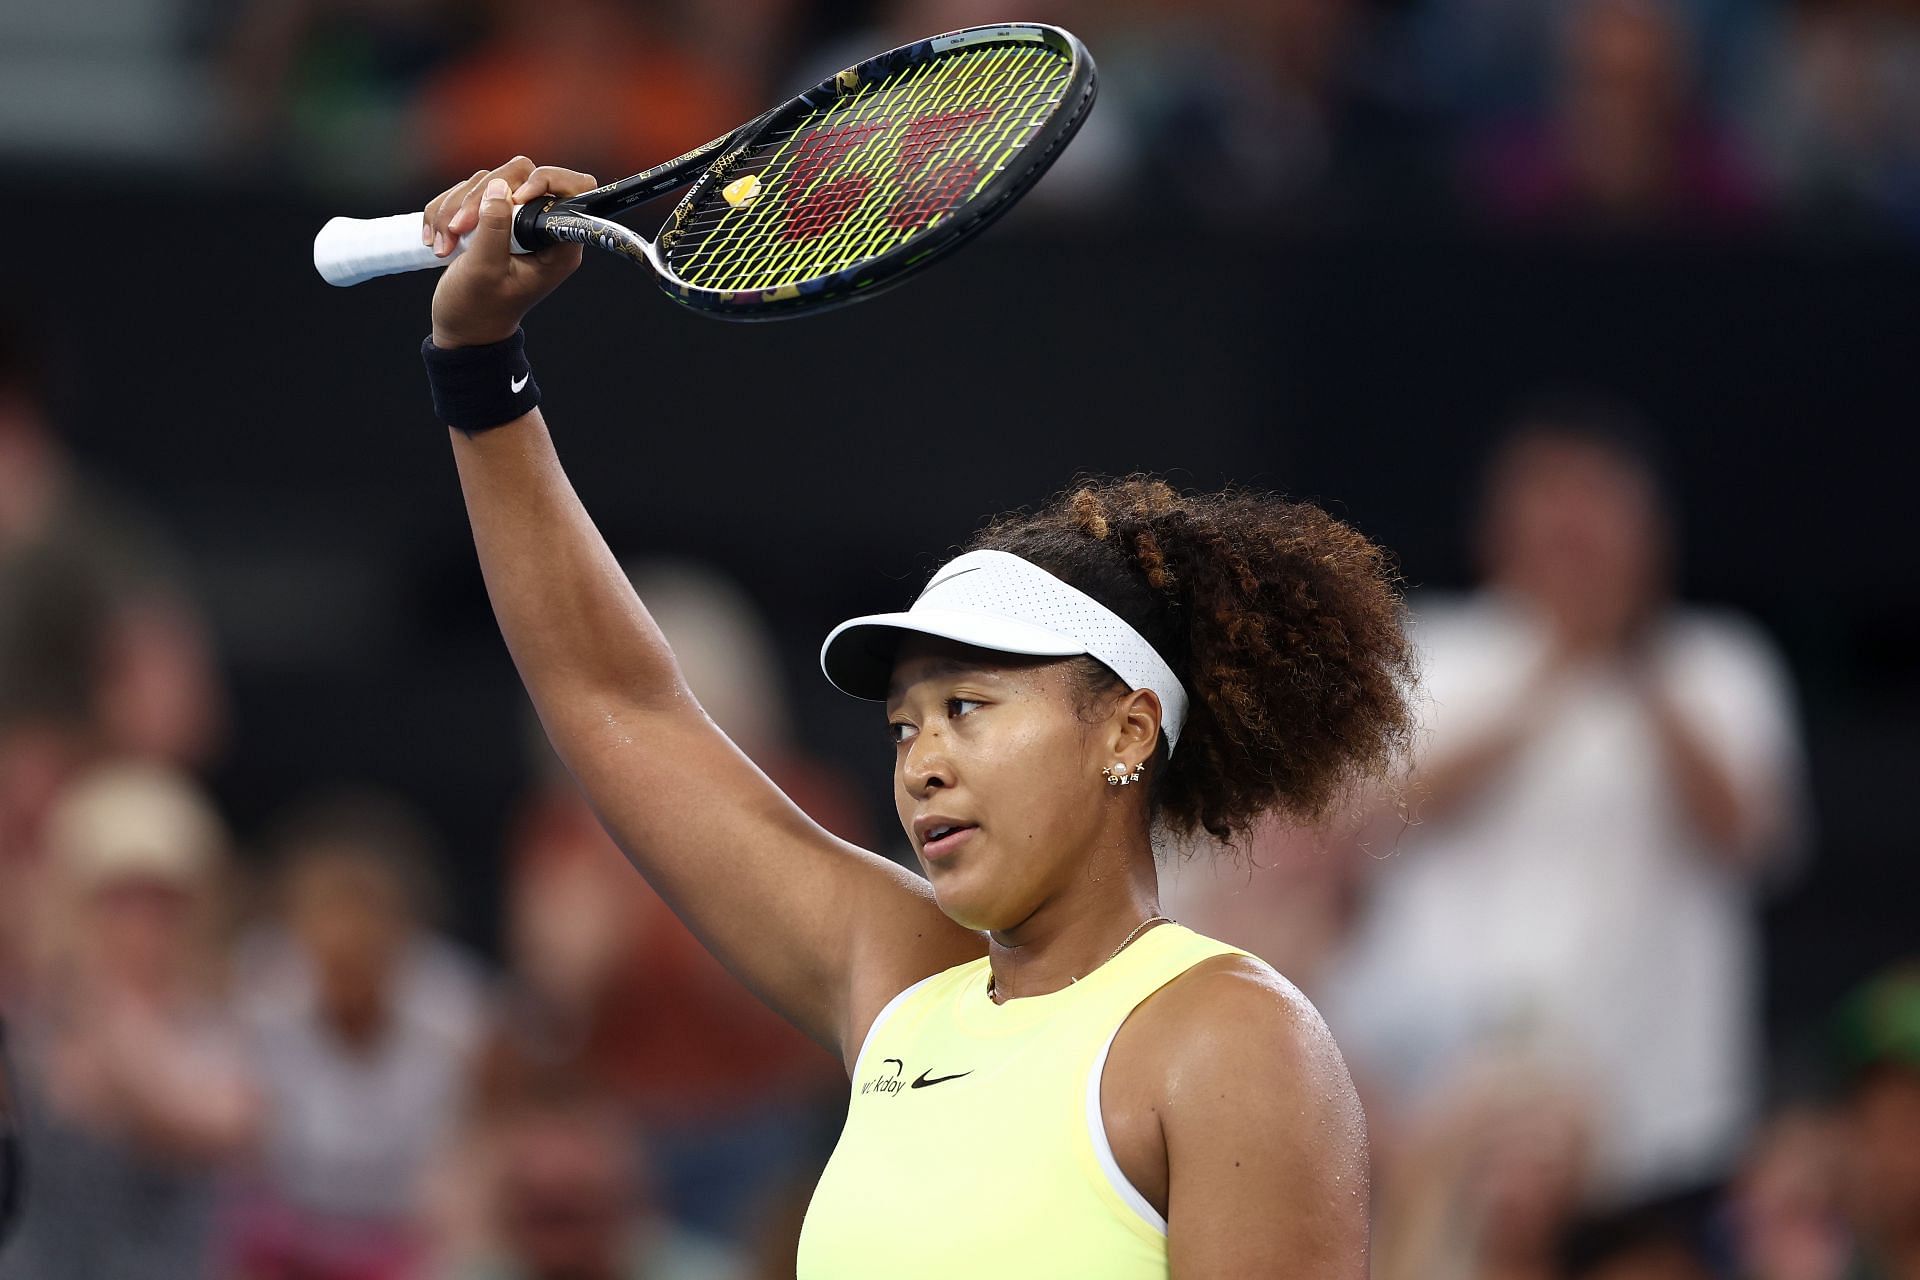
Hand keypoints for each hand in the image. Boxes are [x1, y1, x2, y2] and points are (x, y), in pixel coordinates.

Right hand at [425, 158, 598, 348]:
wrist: (461, 327)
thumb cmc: (478, 309)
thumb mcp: (484, 269)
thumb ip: (495, 227)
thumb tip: (500, 187)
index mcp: (557, 245)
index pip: (573, 190)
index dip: (546, 181)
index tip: (514, 198)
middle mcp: (540, 227)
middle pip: (521, 174)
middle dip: (481, 197)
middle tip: (458, 229)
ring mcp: (514, 219)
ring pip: (490, 181)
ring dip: (456, 207)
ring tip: (443, 245)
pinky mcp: (492, 217)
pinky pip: (470, 192)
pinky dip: (446, 210)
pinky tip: (436, 240)